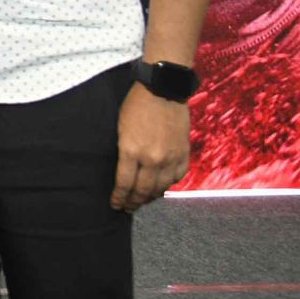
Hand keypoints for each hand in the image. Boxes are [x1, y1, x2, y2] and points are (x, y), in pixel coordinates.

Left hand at [110, 84, 189, 210]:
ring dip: (150, 197)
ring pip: (161, 188)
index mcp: (131, 151)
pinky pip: (176, 178)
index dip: (119, 198)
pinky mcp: (183, 154)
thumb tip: (124, 173)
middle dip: (133, 202)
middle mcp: (152, 159)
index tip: (115, 205)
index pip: (124, 184)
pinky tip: (161, 187)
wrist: (162, 90)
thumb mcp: (120, 129)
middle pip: (142, 191)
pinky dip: (168, 185)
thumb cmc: (135, 106)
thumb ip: (124, 153)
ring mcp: (170, 158)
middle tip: (128, 208)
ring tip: (143, 201)